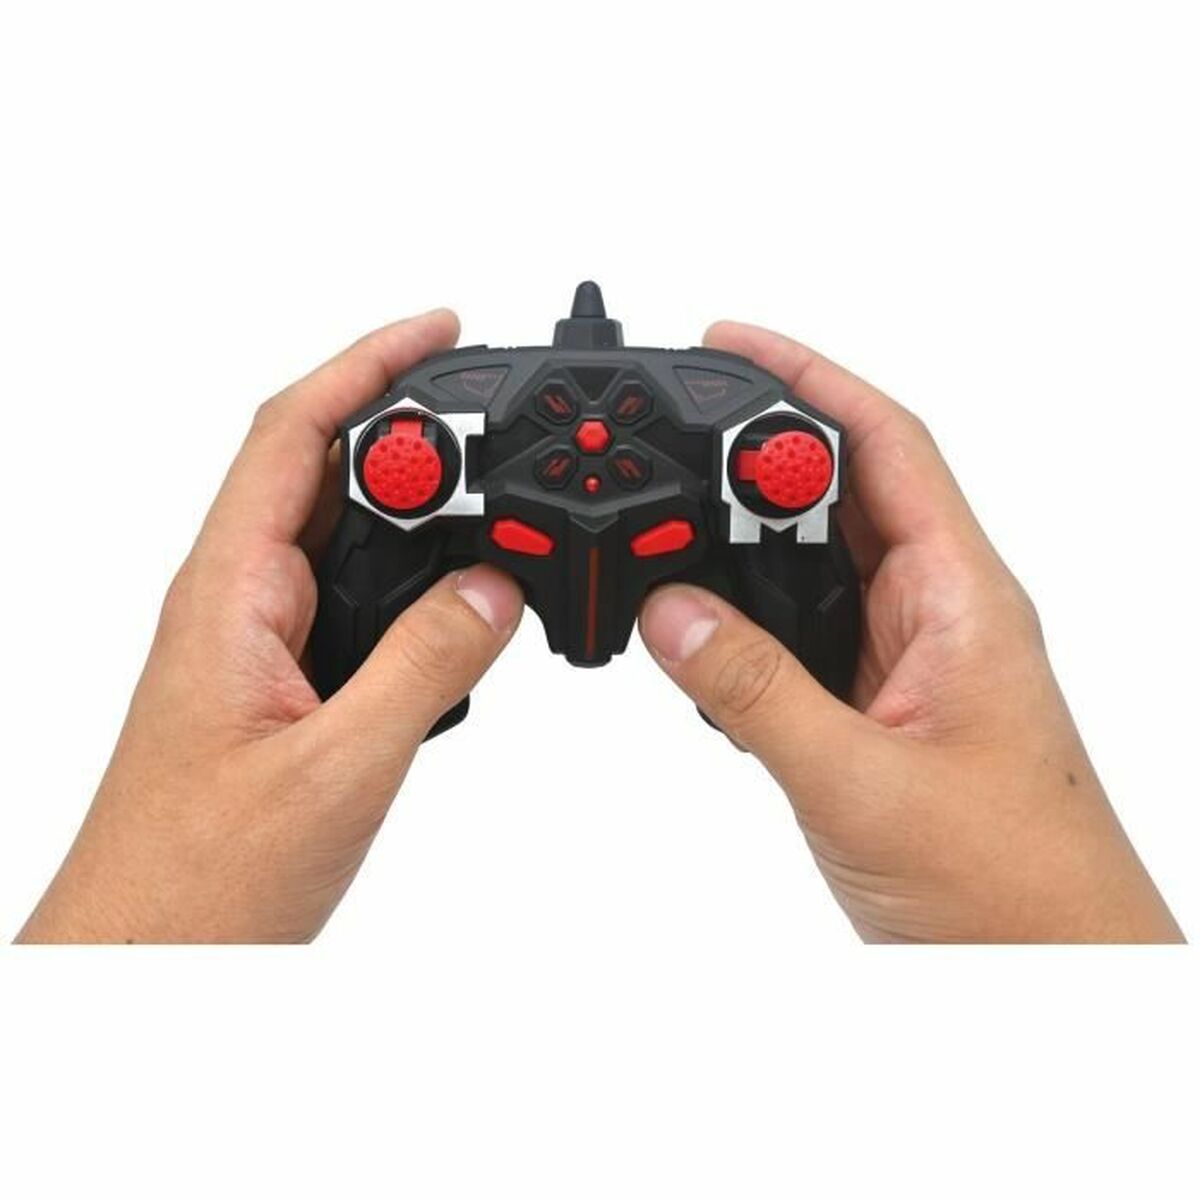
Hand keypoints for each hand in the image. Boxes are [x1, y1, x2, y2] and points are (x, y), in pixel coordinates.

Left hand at [18, 311, 523, 942]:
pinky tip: (456, 605)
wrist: (144, 960)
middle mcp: (237, 602)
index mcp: (228, 595)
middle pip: (326, 471)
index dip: (367, 365)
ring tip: (494, 514)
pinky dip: (414, 584)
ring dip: (418, 514)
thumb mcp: (338, 770)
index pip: (294, 434)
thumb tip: (494, 588)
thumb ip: (423, 666)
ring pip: (346, 540)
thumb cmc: (197, 883)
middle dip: (412, 432)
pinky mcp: (281, 684)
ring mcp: (257, 643)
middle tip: (497, 428)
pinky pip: (354, 599)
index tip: (439, 331)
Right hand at [640, 322, 1182, 942]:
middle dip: (755, 451)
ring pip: (813, 561)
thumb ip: (754, 690)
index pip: (887, 445)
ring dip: (744, 536)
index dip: (810, 378)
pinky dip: (743, 609)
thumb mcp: (859, 782)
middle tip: (666, 431)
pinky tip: (699, 613)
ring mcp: (903, 657)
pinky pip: (799, 625)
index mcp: (961, 599)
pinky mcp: (873, 700)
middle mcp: (935, 612)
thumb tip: (669, 611)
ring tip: (665, 519)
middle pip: (841, 489)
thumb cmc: (1008, 885)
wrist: (1050, 969)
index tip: (731, 341)